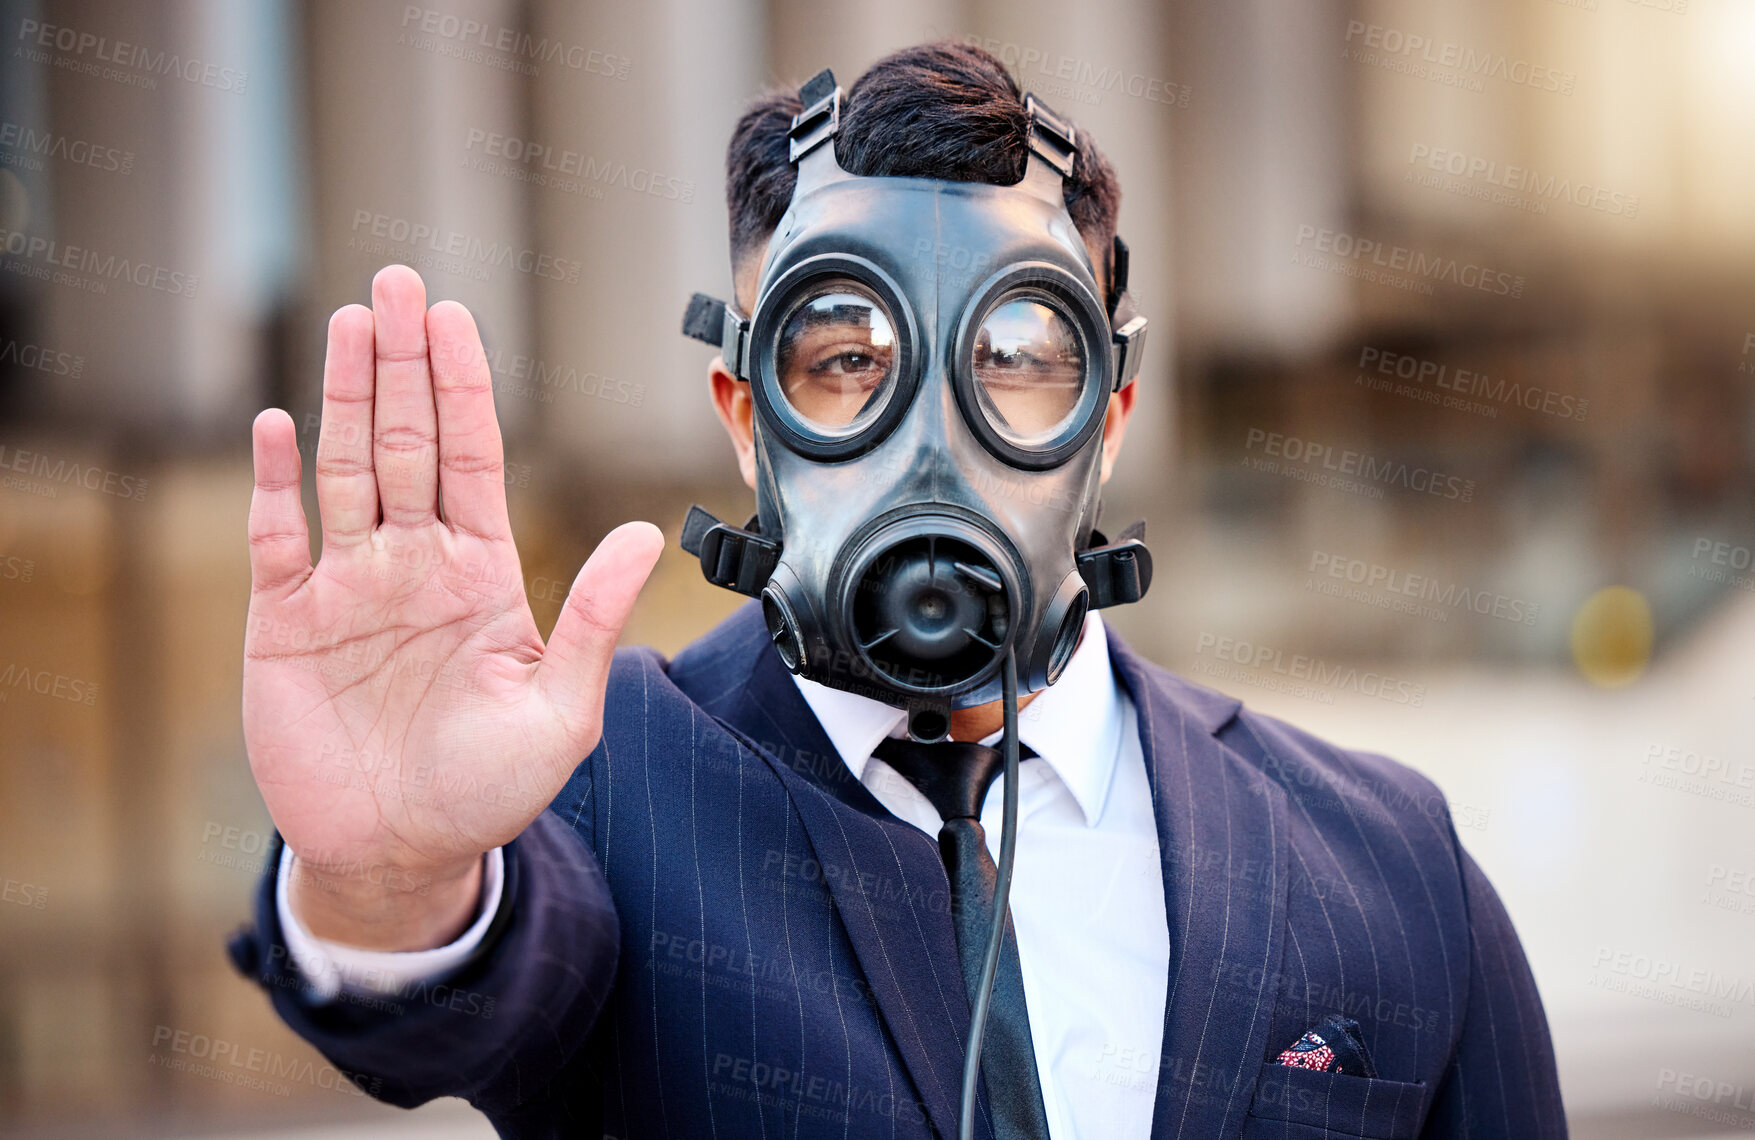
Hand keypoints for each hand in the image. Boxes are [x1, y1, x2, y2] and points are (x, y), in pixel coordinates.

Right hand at [243, 265, 661, 948]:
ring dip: (344, 396)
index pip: (472, 456)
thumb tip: (650, 532)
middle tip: (395, 283)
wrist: (402, 855)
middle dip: (402, 363)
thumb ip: (591, 617)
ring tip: (348, 321)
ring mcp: (348, 587)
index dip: (463, 385)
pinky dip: (275, 481)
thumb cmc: (488, 790)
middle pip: (407, 441)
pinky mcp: (287, 624)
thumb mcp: (561, 710)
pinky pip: (278, 537)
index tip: (453, 317)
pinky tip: (277, 422)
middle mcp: (414, 563)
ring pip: (345, 469)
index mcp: (480, 572)